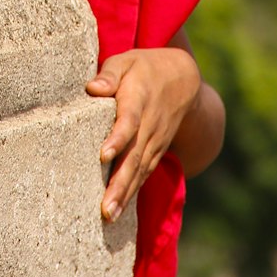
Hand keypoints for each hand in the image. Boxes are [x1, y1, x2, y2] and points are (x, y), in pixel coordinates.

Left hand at [86, 46, 200, 222]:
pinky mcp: (155, 151)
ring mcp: (155, 141)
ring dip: (125, 194)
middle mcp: (149, 125)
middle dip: (120, 182)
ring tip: (109, 215)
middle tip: (105, 207)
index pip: (128, 120)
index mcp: (139, 98)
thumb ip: (109, 74)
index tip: (103, 156)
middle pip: (134, 155)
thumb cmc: (144, 68)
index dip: (117, 138)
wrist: (183, 80)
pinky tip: (119, 211)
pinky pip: (144, 174)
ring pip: (139, 170)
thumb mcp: (126, 60)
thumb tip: (93, 88)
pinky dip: (132, 193)